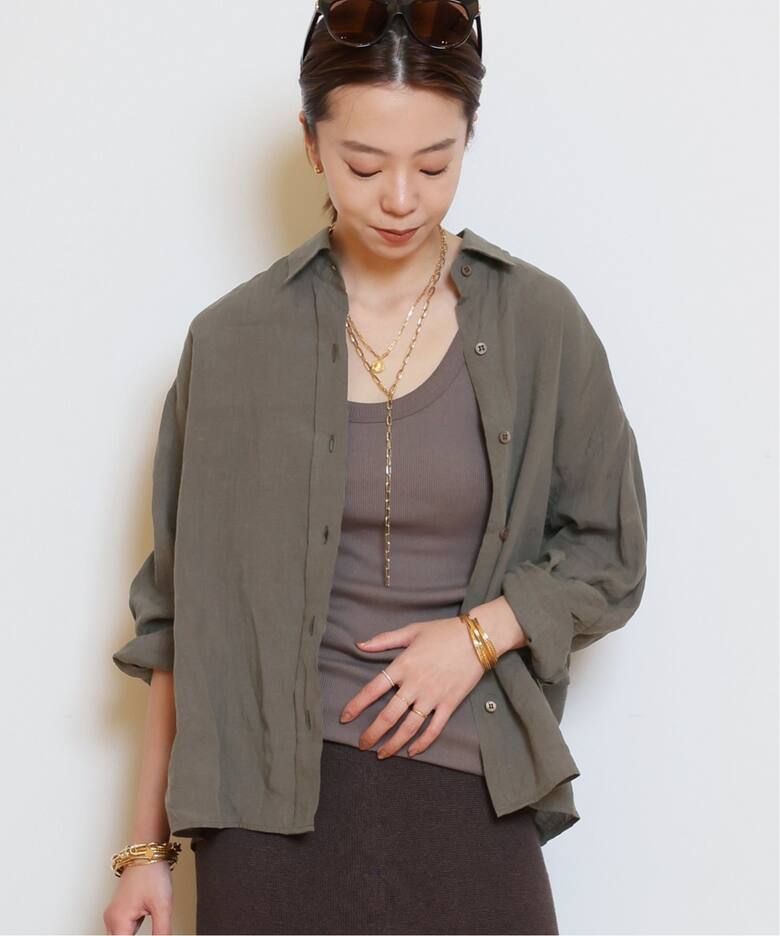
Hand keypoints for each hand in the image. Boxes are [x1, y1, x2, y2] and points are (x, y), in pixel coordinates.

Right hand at [103, 861, 173, 934]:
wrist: (147, 852)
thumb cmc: (152, 872)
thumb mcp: (163, 906)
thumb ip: (162, 931)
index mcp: (118, 921)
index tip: (154, 935)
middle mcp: (112, 918)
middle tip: (155, 932)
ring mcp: (114, 913)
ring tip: (148, 919)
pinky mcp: (120, 908)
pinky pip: (123, 928)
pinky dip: (131, 932)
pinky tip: (143, 924)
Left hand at [339, 616, 485, 759]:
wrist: (477, 638)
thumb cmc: (442, 631)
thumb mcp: (411, 631)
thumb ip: (384, 640)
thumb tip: (360, 645)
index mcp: (403, 665)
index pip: (373, 689)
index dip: (357, 705)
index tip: (345, 718)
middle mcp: (415, 684)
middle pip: (388, 715)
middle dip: (372, 733)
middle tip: (361, 745)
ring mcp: (433, 696)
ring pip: (408, 727)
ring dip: (393, 744)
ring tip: (381, 754)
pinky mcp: (449, 704)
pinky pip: (434, 729)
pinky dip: (422, 743)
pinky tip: (412, 752)